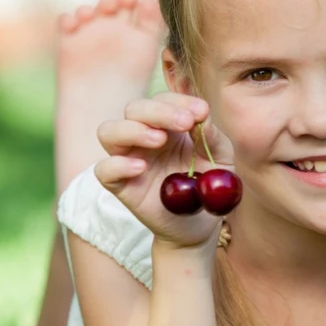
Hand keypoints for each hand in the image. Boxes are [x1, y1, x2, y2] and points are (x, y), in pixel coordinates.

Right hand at [93, 92, 234, 247]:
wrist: (199, 225)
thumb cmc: (208, 187)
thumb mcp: (221, 161)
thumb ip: (214, 139)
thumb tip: (204, 120)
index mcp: (168, 126)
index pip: (163, 100)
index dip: (180, 101)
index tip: (201, 112)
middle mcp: (143, 137)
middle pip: (134, 108)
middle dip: (159, 111)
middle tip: (185, 123)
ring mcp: (129, 159)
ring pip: (109, 131)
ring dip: (133, 129)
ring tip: (159, 139)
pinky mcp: (120, 185)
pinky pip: (104, 169)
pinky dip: (118, 164)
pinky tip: (141, 168)